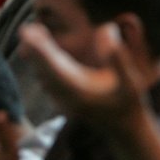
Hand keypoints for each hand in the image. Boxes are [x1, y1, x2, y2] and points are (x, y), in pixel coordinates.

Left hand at [18, 22, 147, 136]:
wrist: (126, 131)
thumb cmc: (130, 106)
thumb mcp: (132, 84)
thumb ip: (120, 62)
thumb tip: (108, 34)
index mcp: (80, 93)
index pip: (55, 68)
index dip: (41, 51)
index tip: (29, 34)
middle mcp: (67, 97)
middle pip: (44, 70)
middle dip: (35, 49)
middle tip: (27, 28)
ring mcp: (64, 100)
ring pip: (43, 75)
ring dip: (36, 55)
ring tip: (31, 32)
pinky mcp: (66, 99)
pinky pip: (48, 80)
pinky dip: (42, 63)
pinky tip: (41, 48)